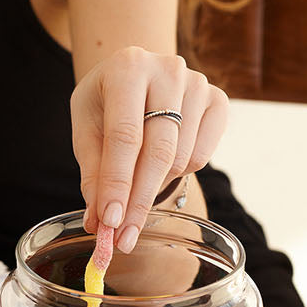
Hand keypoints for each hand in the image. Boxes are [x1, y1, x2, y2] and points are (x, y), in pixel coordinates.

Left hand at [71, 46, 227, 252]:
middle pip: (158, 152)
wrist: (134, 72)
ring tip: (135, 178)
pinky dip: (179, 171)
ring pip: (180, 158)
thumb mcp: (87, 128)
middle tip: (124, 238)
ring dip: (155, 184)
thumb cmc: (105, 102)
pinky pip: (201, 157)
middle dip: (139, 201)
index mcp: (126, 68)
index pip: (124, 137)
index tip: (110, 223)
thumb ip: (93, 173)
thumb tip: (99, 223)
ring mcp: (198, 83)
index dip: (117, 183)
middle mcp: (168, 69)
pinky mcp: (219, 100)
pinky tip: (161, 160)